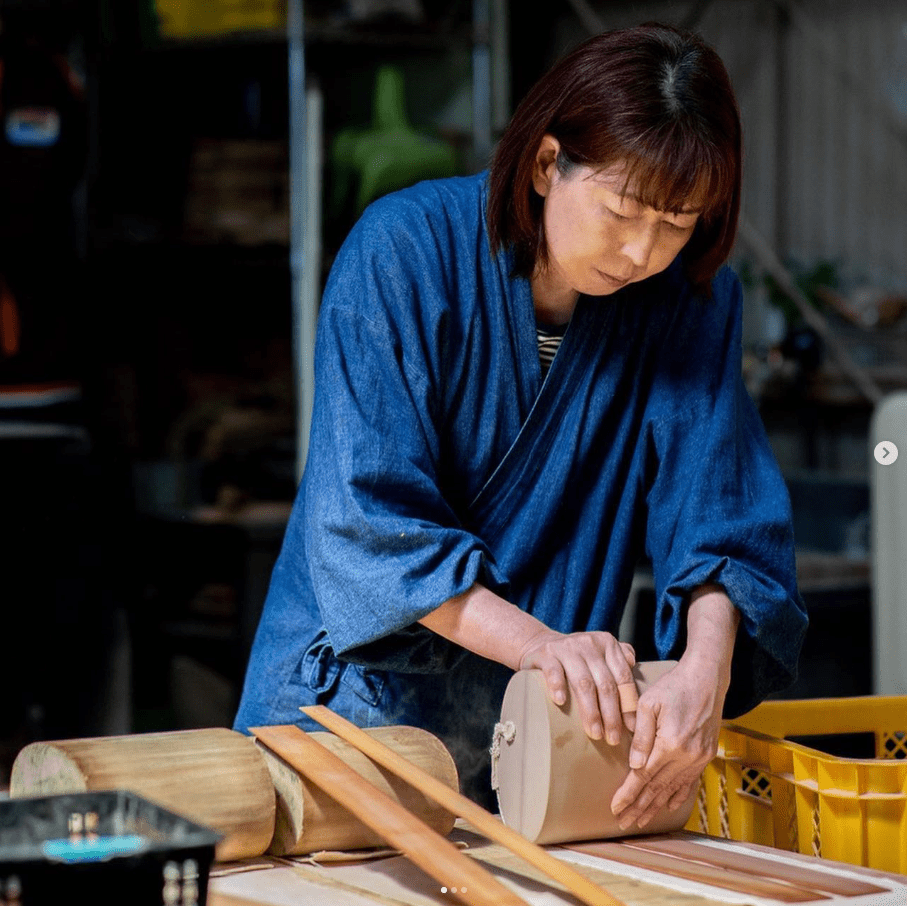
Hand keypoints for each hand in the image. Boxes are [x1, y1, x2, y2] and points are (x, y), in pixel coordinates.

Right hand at [518, 629, 636, 744]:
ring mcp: (566, 648)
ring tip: (595, 733)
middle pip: (605, 683)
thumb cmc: (577, 657)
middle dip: (611, 714)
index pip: (623, 676)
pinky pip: (553, 670)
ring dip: (591, 710)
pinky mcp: (545, 654)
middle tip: (612, 739)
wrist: (541, 643)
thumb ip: (619, 656)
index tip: (631, 728)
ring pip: (583, 682)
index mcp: (607, 643)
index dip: (628, 704)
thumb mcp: (600, 652)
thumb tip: (633, 664)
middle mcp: (588, 643)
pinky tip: (561, 702)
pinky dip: (557, 686)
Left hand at [609, 653, 725, 829]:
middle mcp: (687, 756)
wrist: (706, 678)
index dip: (628, 794)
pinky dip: (678, 796)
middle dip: (639, 807)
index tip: (615, 808)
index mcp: (671, 743)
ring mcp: (699, 758)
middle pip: (657, 788)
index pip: (644, 777)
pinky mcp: (706, 755)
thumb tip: (635, 765)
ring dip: (656, 806)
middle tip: (623, 822)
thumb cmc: (673, 686)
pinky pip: (690, 782)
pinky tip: (667, 806)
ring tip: (641, 821)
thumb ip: (642, 735)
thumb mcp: (649, 703)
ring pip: (673, 789)